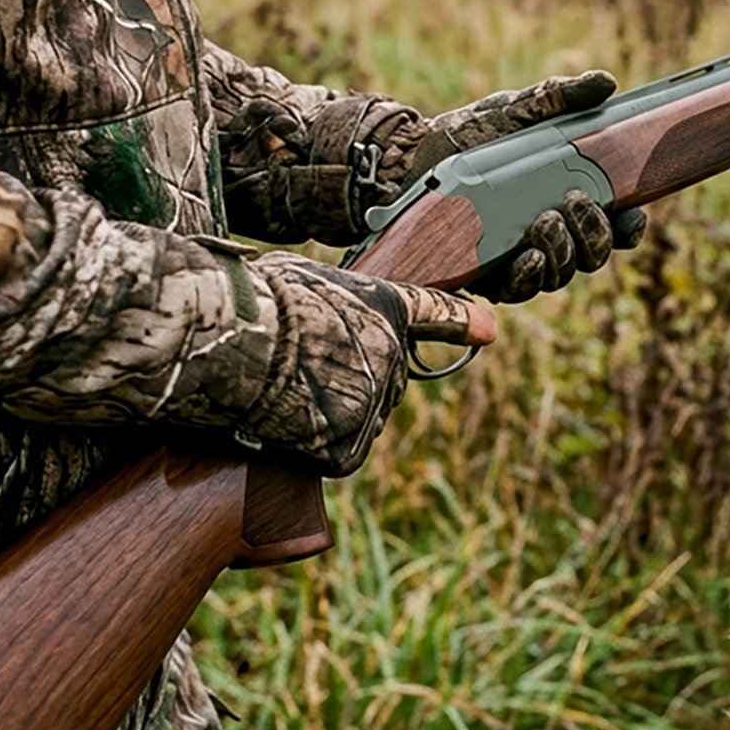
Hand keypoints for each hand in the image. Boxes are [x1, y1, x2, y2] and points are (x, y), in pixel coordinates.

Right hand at [236, 254, 493, 475]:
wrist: (241, 342)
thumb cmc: (261, 302)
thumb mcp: (305, 275)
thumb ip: (335, 298)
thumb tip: (324, 310)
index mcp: (386, 308)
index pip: (434, 314)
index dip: (462, 320)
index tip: (488, 330)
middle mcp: (392, 360)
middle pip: (380, 379)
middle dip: (348, 378)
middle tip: (300, 365)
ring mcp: (375, 409)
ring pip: (357, 419)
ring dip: (326, 414)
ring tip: (282, 390)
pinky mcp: (348, 451)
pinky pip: (332, 454)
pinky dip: (307, 447)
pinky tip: (280, 423)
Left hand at [388, 71, 647, 302]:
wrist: (407, 159)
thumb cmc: (468, 135)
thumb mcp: (514, 110)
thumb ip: (557, 98)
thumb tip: (605, 83)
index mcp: (567, 197)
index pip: (614, 223)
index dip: (630, 226)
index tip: (632, 212)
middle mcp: (551, 234)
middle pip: (593, 254)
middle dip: (594, 234)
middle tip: (575, 203)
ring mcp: (521, 257)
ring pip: (560, 274)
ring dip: (563, 253)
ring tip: (546, 221)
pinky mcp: (488, 275)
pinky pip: (519, 289)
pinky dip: (530, 276)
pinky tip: (529, 256)